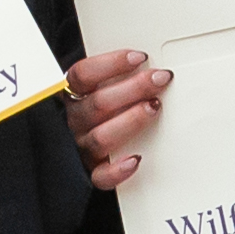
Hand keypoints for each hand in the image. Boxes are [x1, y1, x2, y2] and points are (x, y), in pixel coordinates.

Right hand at [62, 43, 170, 187]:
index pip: (82, 75)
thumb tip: (153, 65)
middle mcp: (77, 121)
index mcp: (75, 95)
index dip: (111, 64)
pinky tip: (136, 160)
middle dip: (133, 88)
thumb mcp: (107, 86)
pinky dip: (118, 170)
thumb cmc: (107, 109)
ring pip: (101, 137)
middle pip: (98, 103)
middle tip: (159, 78)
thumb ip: (121, 76)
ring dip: (131, 120)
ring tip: (153, 108)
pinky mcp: (93, 172)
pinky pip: (101, 176)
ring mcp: (83, 147)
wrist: (96, 151)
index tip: (140, 57)